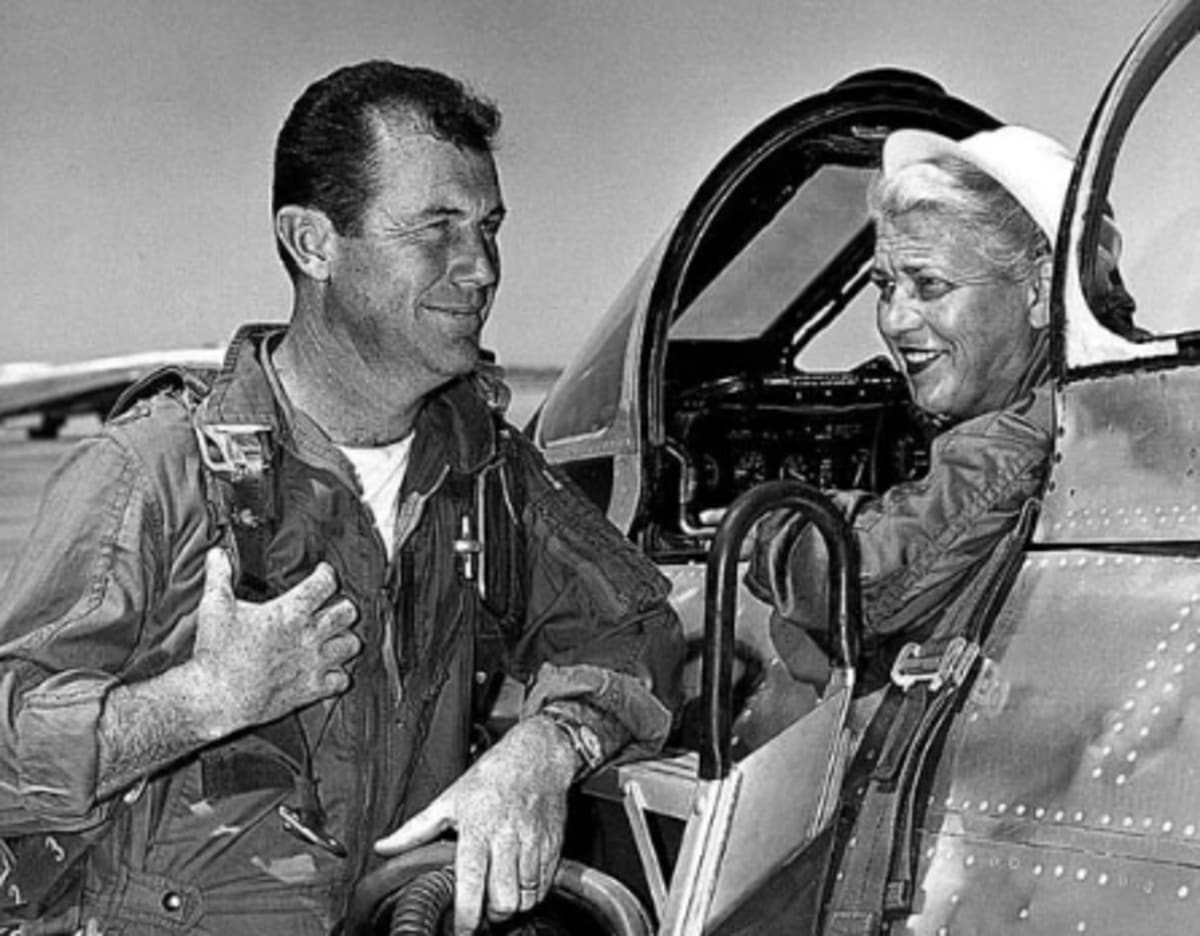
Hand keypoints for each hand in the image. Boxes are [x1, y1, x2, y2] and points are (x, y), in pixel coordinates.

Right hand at [191, 548, 359, 734]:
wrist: (215, 698)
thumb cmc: (216, 653)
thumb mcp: (215, 607)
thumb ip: (219, 576)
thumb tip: (216, 553)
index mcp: (290, 612)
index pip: (326, 582)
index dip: (326, 574)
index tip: (321, 573)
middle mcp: (309, 636)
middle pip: (348, 612)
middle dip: (342, 606)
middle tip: (331, 607)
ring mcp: (313, 664)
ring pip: (352, 644)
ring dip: (344, 639)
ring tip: (333, 637)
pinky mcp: (311, 689)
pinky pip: (342, 680)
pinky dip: (339, 674)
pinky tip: (329, 670)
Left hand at [374, 716, 578, 934]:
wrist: (538, 755)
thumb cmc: (492, 776)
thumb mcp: (449, 799)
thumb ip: (416, 829)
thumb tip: (383, 848)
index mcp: (478, 828)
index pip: (472, 880)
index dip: (467, 914)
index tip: (462, 929)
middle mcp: (507, 838)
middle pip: (505, 898)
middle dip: (492, 915)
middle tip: (482, 911)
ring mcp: (533, 843)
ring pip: (527, 896)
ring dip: (513, 905)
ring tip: (500, 898)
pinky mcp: (553, 845)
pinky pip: (545, 884)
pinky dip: (533, 893)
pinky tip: (519, 884)